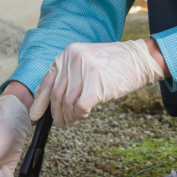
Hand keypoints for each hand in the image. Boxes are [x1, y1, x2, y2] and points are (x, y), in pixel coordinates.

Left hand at [30, 39, 165, 126]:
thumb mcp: (85, 60)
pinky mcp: (96, 84)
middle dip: (56, 114)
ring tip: (74, 120)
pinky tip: (84, 115)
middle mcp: (73, 59)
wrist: (139, 59)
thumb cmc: (113, 64)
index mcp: (67, 53)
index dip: (39, 101)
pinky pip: (80, 107)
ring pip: (67, 103)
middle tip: (60, 123)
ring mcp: (84, 71)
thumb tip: (52, 100)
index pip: (47, 81)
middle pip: (56, 95)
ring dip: (69, 117)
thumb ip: (69, 74)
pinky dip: (80, 115)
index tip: (36, 116)